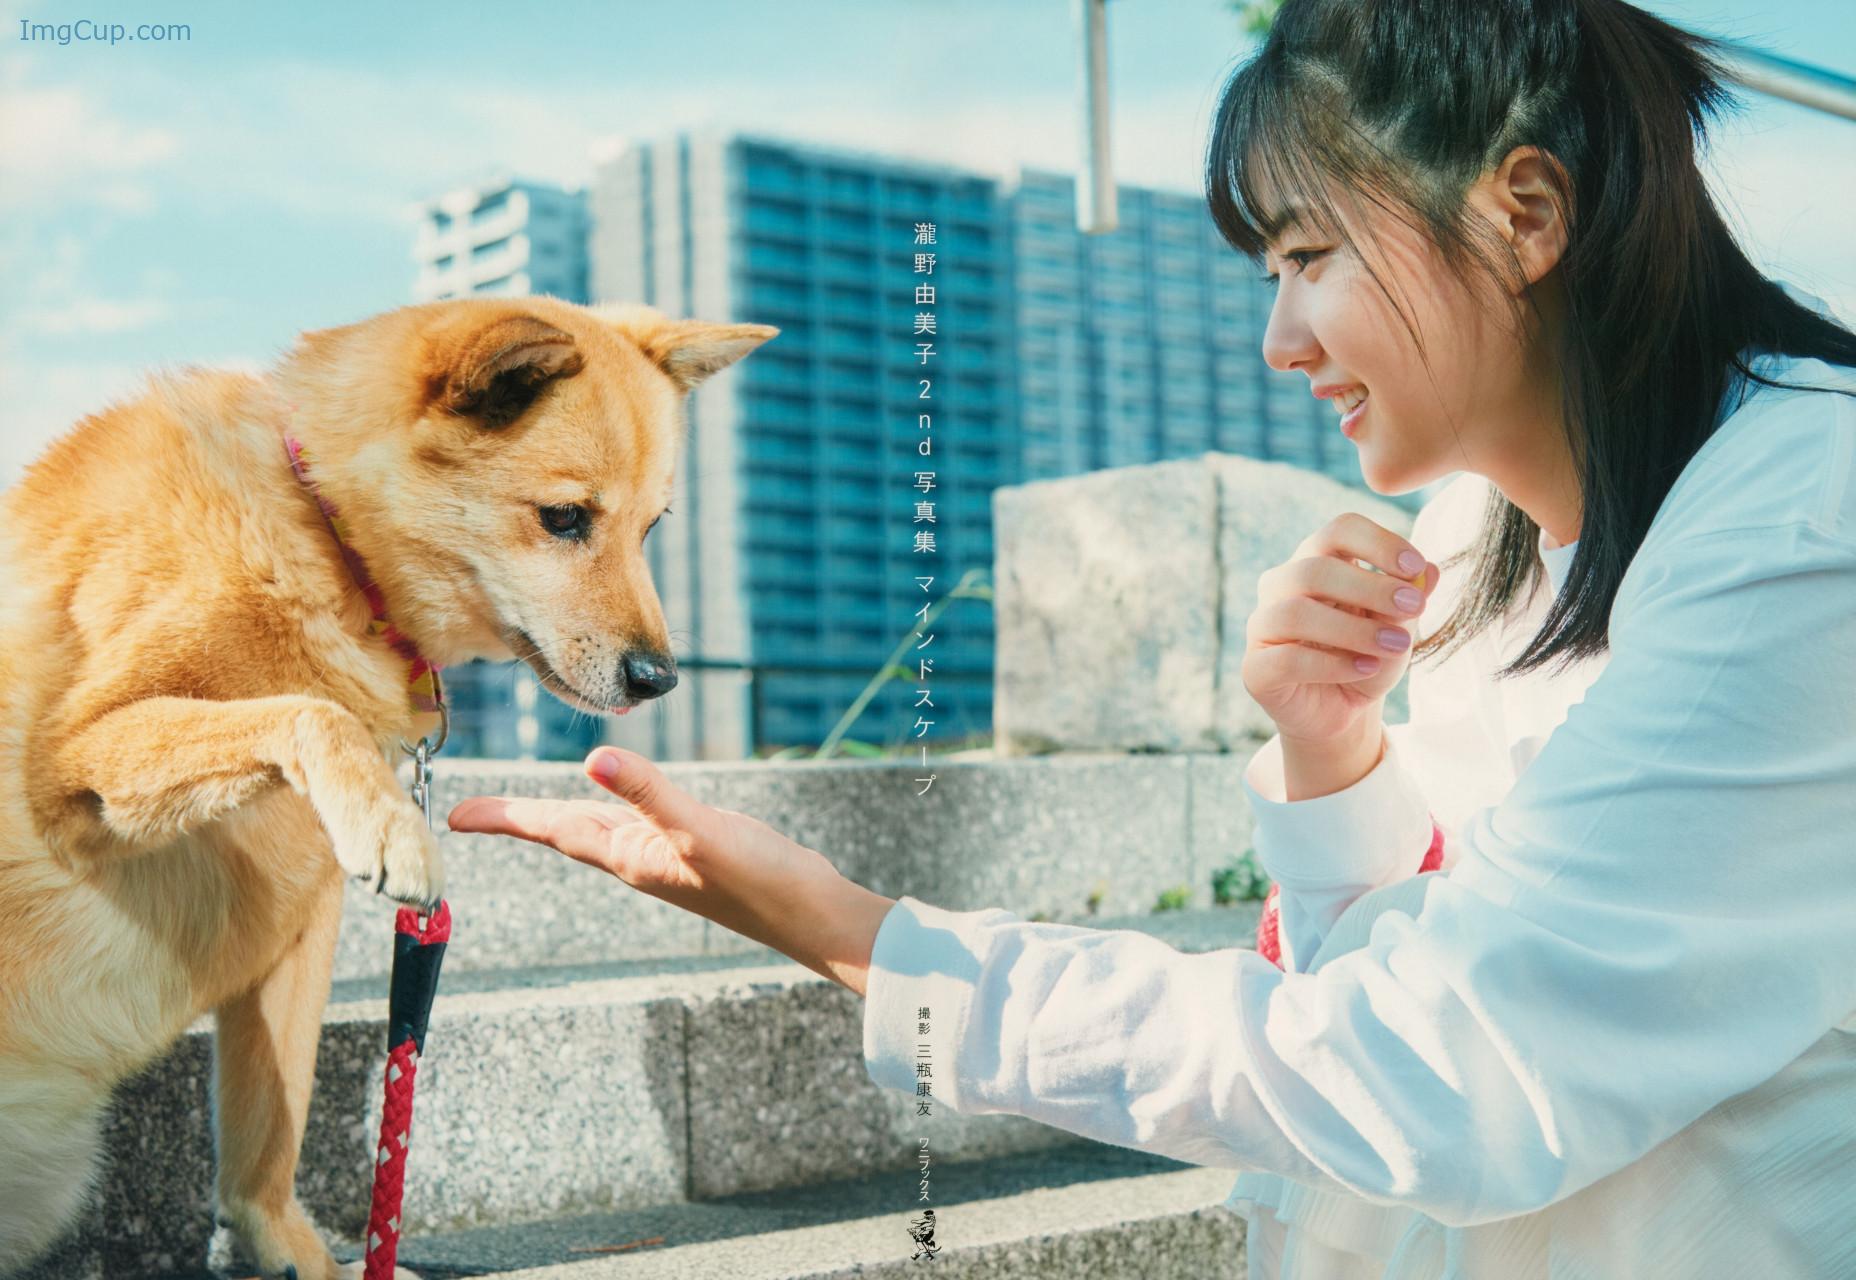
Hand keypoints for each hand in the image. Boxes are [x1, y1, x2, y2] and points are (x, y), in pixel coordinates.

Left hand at [445, 747, 894, 991]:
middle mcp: (638, 859)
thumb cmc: (760, 881)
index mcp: (629, 856)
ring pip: (597, 831)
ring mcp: (664, 857)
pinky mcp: (693, 849)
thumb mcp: (701, 830)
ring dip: (559, 818)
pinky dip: (614, 809)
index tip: (455, 816)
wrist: (811, 916)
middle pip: (564, 831)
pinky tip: (617, 803)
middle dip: (519, 819)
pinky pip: (634, 826)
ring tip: (526, 811)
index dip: (505, 817)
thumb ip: (650, 794)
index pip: (553, 829)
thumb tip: (594, 758)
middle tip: (472, 813)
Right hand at [1241, 511, 1438, 747]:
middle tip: (1415, 607)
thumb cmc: (1368, 659)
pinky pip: (1287, 659)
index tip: (1415, 566)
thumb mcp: (1399, 630)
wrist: (1343, 713)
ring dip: (1354, 629)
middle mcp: (1281, 586)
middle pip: (1314, 568)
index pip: (1339, 530)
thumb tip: (1429, 571)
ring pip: (1295, 611)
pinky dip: (1333, 665)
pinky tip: (1366, 669)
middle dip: (1370, 587)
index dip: (1378, 542)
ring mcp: (1262, 626)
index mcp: (1317, 562)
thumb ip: (1409, 602)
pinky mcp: (1255, 668)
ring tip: (1396, 646)